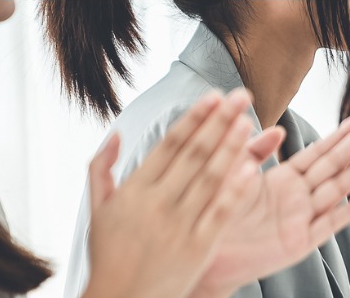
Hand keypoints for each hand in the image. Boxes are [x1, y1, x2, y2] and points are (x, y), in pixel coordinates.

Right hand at [85, 92, 262, 297]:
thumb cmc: (109, 254)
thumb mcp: (96, 209)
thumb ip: (101, 168)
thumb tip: (116, 134)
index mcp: (134, 191)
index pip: (169, 145)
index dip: (193, 118)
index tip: (212, 95)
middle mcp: (157, 203)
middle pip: (194, 154)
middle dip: (219, 122)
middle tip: (240, 96)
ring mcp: (179, 225)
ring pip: (210, 178)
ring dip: (231, 147)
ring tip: (249, 122)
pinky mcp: (198, 247)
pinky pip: (220, 212)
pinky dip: (236, 189)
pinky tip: (252, 167)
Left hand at [191, 110, 349, 296]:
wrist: (203, 254)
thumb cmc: (214, 215)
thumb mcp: (232, 174)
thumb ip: (254, 151)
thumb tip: (278, 129)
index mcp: (284, 180)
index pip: (320, 150)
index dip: (343, 132)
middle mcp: (298, 197)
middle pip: (335, 164)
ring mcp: (302, 220)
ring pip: (338, 189)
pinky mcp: (299, 243)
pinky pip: (330, 223)